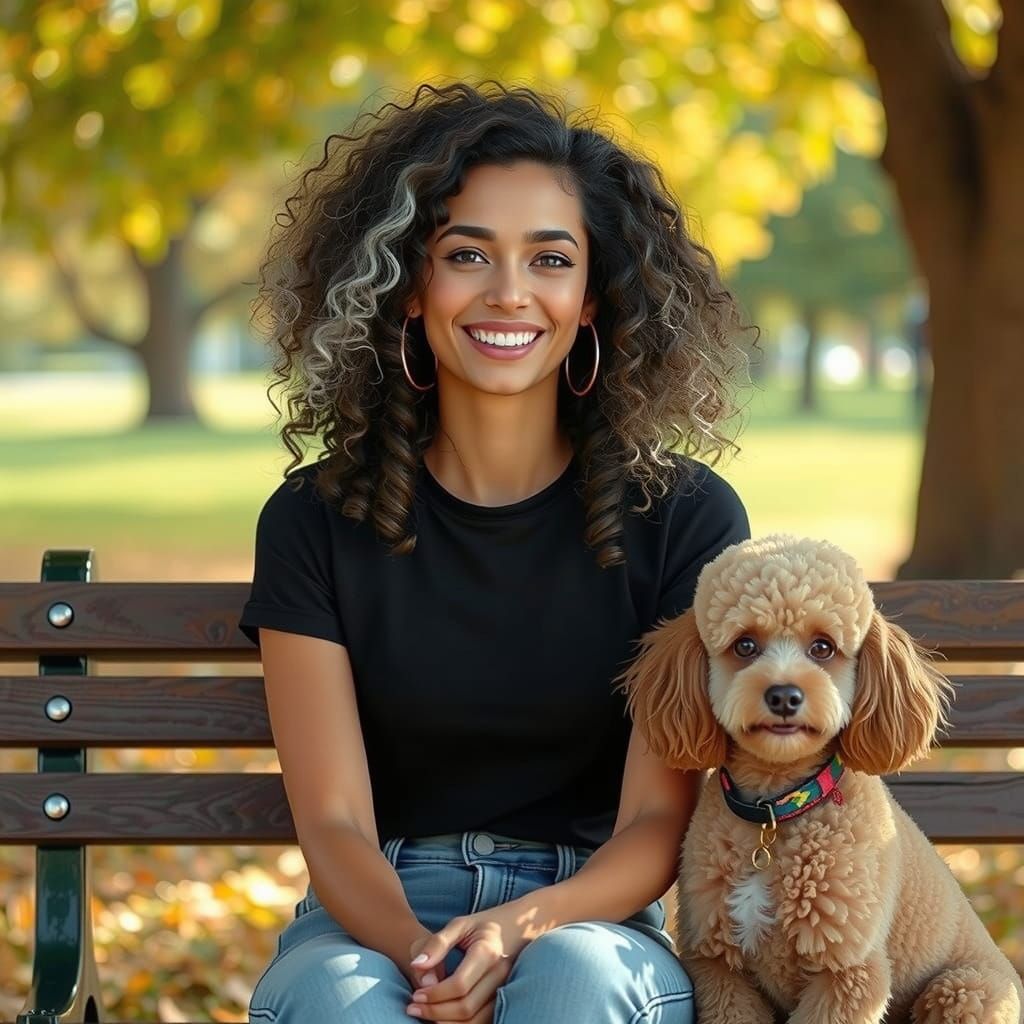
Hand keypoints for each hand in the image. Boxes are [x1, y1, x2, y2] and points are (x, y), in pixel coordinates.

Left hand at [404, 901, 539, 1021]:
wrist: (520, 926)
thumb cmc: (484, 925)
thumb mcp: (460, 924)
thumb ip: (437, 943)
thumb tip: (416, 965)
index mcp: (487, 952)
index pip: (459, 985)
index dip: (434, 995)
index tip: (415, 995)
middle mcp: (500, 973)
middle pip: (466, 1007)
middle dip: (435, 1012)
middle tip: (413, 1008)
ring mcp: (506, 989)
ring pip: (476, 1021)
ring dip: (447, 1023)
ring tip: (426, 1014)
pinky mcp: (506, 999)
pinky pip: (484, 1021)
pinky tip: (445, 1017)